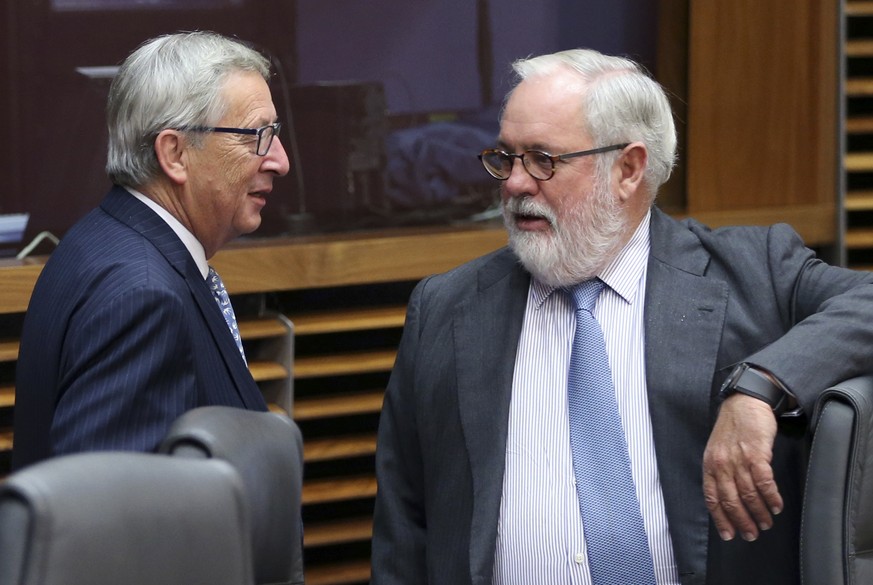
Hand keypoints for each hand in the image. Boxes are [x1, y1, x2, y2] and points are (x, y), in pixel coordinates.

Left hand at [703, 393, 781, 541]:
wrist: (745, 402)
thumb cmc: (732, 427)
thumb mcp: (717, 450)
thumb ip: (719, 471)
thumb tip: (727, 497)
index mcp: (710, 465)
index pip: (712, 498)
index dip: (721, 519)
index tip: (728, 534)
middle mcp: (721, 464)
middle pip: (731, 501)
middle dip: (742, 521)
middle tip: (751, 535)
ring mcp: (738, 459)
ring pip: (748, 494)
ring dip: (759, 513)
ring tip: (766, 523)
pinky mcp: (756, 454)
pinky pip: (764, 482)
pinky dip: (771, 497)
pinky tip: (776, 506)